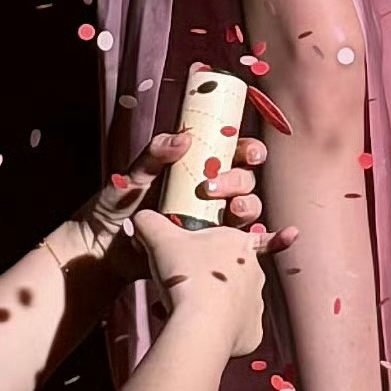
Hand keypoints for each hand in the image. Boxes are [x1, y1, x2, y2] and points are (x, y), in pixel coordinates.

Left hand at [41, 130, 272, 286]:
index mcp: (194, 169)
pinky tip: (286, 237)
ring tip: (232, 211)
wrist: (103, 252)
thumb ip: (153, 156)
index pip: (231, 152)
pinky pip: (250, 246)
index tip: (246, 152)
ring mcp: (212, 223)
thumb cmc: (115, 207)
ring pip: (247, 209)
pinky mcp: (215, 250)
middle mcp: (209, 194)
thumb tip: (182, 139)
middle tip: (215, 189)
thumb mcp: (132, 176)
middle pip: (243, 180)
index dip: (246, 149)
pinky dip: (273, 241)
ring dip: (248, 206)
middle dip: (239, 180)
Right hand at [131, 199, 294, 358]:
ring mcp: (256, 306)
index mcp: (240, 247)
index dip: (276, 237)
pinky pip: (235, 333)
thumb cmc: (187, 274)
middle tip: (187, 285)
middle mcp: (255, 274)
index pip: (261, 238)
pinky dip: (219, 333)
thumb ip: (150, 223)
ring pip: (234, 304)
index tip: (293, 234)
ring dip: (213, 307)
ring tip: (186, 311)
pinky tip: (196, 331)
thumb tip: (139, 217)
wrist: (201, 323)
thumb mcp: (160, 240)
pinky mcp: (251, 335)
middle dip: (213, 279)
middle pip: (235, 274)